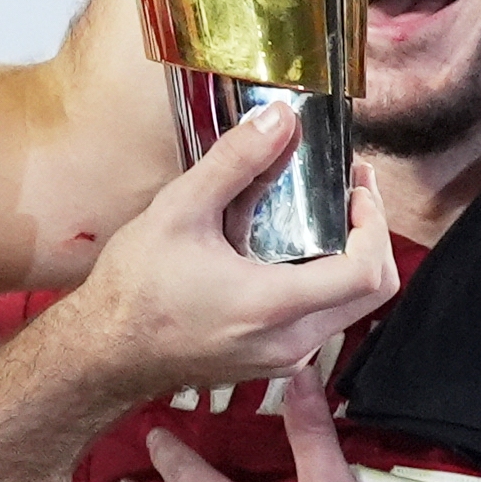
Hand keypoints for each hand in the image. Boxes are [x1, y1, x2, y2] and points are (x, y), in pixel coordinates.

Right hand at [50, 103, 398, 402]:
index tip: (357, 187)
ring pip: (349, 307)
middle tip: (351, 191)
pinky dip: (321, 280)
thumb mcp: (178, 211)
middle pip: (372, 291)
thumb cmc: (134, 291)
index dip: (375, 222)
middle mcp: (290, 341)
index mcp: (272, 305)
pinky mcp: (272, 361)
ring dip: (347, 256)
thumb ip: (235, 162)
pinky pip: (320, 319)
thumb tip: (278, 120)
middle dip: (371, 234)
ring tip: (319, 213)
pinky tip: (285, 248)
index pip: (367, 271)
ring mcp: (284, 357)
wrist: (105, 352)